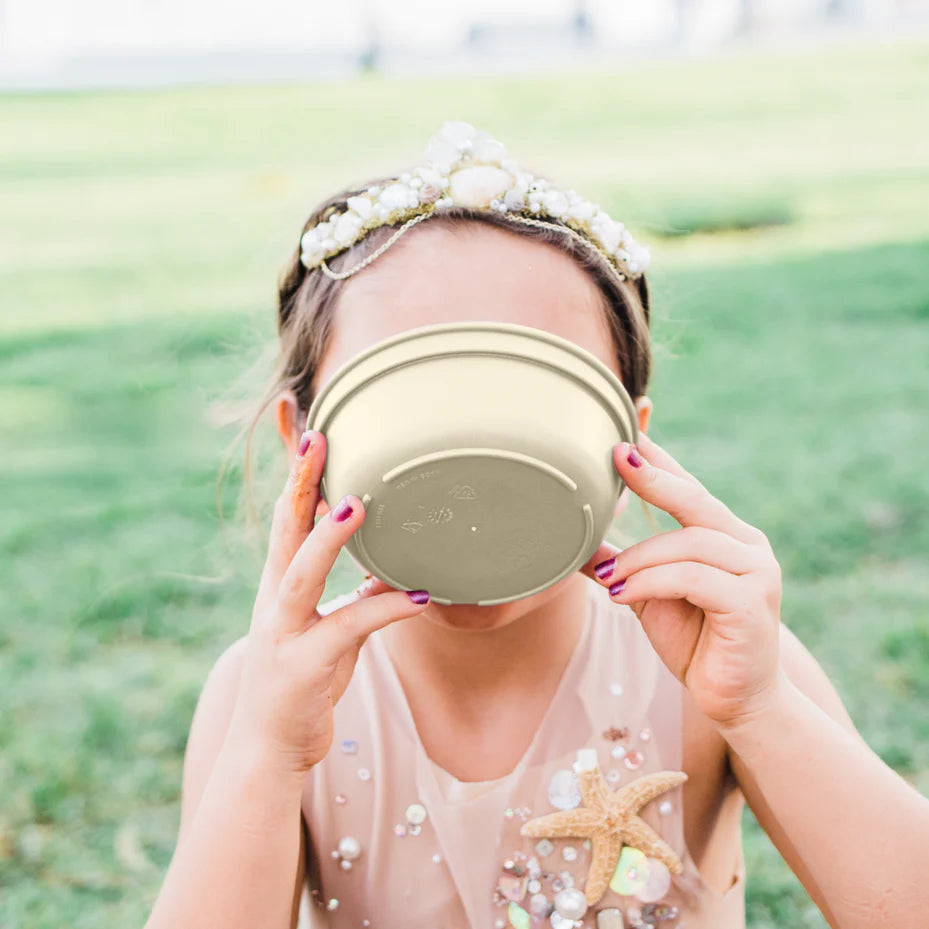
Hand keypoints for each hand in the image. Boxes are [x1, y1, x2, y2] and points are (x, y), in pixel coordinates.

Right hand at [225, 430, 430, 776]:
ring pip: (301, 574)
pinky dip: (384, 610)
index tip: (305, 426)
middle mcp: (275, 601)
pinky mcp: (301, 668)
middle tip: (318, 435)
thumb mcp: (331, 632)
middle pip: (284, 530)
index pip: (286, 517)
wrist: (267, 752)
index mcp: (281, 585)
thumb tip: (393, 569)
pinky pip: (348, 630)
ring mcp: (282, 633)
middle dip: (299, 482)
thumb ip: (357, 597)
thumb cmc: (301, 683)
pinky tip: (420, 596)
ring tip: (358, 503)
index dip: (294, 474)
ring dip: (328, 538)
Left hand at [585, 432, 784, 731]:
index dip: (659, 460)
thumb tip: (577, 545)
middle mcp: (746, 545)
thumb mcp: (647, 597)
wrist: (735, 701)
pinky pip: (694, 578)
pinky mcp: (752, 603)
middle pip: (695, 499)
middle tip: (616, 458)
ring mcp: (756, 571)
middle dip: (654, 477)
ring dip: (640, 557)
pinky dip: (653, 582)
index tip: (626, 434)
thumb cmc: (695, 642)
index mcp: (724, 535)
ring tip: (608, 579)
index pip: (688, 488)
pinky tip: (622, 595)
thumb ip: (622, 567)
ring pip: (689, 542)